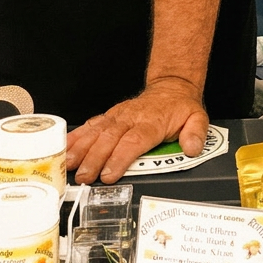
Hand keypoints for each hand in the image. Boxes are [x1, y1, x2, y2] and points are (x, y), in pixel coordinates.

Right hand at [66, 78, 207, 183]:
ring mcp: (118, 115)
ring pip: (97, 131)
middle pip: (110, 138)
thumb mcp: (197, 118)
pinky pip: (91, 124)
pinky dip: (77, 135)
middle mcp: (132, 118)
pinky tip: (65, 146)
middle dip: (94, 158)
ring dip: (81, 148)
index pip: (133, 141)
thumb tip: (192, 147)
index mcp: (152, 122)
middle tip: (83, 176)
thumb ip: (196, 133)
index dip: (119, 158)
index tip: (109, 174)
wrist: (171, 86)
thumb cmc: (180, 106)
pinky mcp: (110, 115)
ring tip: (68, 163)